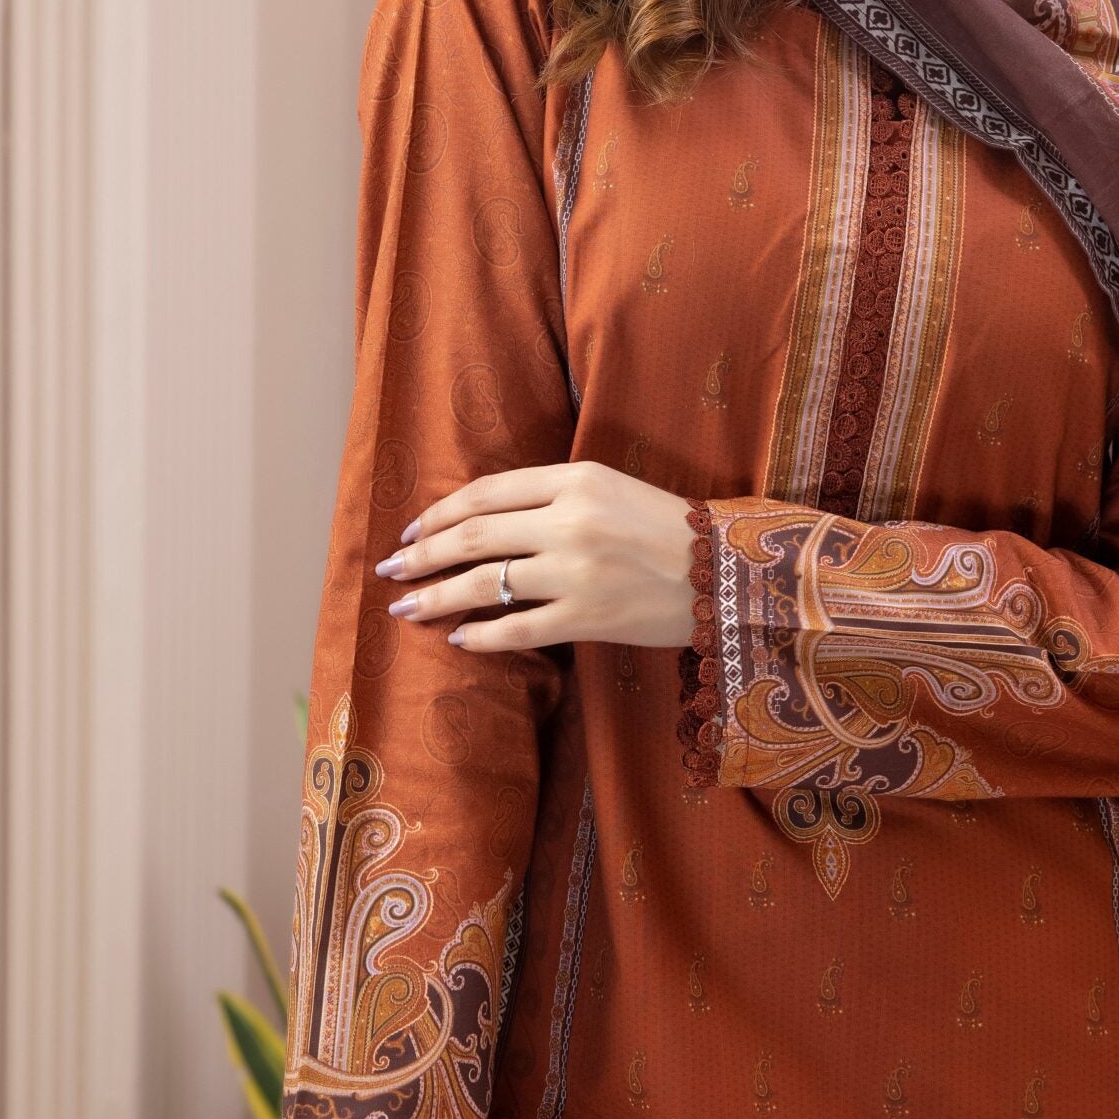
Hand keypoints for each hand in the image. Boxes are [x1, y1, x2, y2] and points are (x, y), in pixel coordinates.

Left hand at [372, 458, 697, 651]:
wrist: (728, 572)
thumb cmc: (666, 528)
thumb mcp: (610, 488)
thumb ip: (552, 495)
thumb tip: (481, 519)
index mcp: (575, 478)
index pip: (486, 493)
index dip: (439, 513)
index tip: (411, 531)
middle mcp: (570, 520)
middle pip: (473, 537)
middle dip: (421, 556)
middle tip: (391, 571)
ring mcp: (577, 571)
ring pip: (485, 584)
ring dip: (436, 598)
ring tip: (406, 609)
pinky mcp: (589, 617)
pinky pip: (517, 630)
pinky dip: (480, 636)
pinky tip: (459, 639)